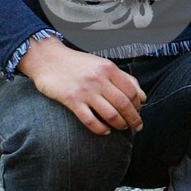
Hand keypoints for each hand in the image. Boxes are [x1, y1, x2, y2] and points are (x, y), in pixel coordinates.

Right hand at [17, 36, 145, 134]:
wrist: (48, 59)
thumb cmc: (77, 64)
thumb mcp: (103, 64)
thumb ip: (124, 78)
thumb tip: (143, 97)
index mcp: (109, 69)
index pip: (132, 91)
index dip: (138, 105)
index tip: (139, 113)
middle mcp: (99, 79)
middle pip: (124, 105)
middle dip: (134, 119)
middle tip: (137, 127)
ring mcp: (85, 91)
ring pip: (110, 114)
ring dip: (120, 125)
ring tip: (122, 128)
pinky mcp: (71, 100)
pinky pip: (90, 120)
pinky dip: (101, 129)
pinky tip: (105, 131)